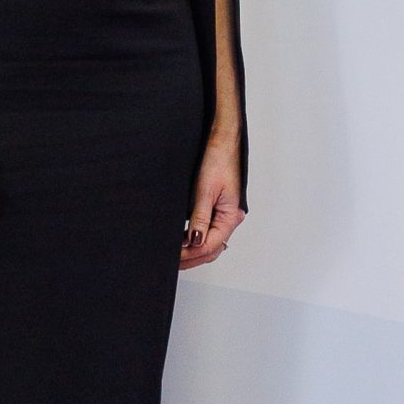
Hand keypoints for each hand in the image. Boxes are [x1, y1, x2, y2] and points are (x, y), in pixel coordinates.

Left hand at [180, 137, 244, 269]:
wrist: (221, 141)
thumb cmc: (218, 159)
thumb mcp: (205, 190)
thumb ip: (200, 218)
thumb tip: (194, 241)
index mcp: (231, 215)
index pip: (210, 245)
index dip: (191, 253)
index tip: (174, 255)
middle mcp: (230, 218)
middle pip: (212, 248)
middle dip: (192, 257)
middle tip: (172, 262)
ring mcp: (225, 215)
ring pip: (211, 243)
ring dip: (194, 251)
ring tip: (176, 255)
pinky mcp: (218, 209)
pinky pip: (209, 232)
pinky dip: (197, 240)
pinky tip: (184, 242)